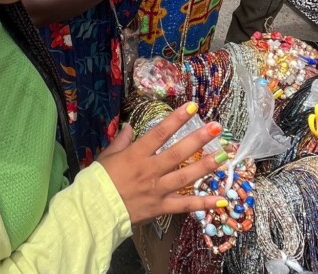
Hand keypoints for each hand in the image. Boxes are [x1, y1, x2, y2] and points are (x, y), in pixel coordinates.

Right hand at [98, 104, 226, 224]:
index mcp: (136, 155)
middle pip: (178, 153)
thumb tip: (130, 126)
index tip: (191, 107)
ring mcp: (158, 190)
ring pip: (186, 177)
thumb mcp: (106, 156)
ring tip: (223, 155)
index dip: (176, 119)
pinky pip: (185, 205)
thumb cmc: (98, 181)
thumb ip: (121, 141)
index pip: (160, 133)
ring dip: (206, 166)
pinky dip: (204, 204)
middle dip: (198, 139)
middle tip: (215, 127)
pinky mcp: (161, 207)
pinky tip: (221, 200)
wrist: (93, 210)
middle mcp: (150, 170)